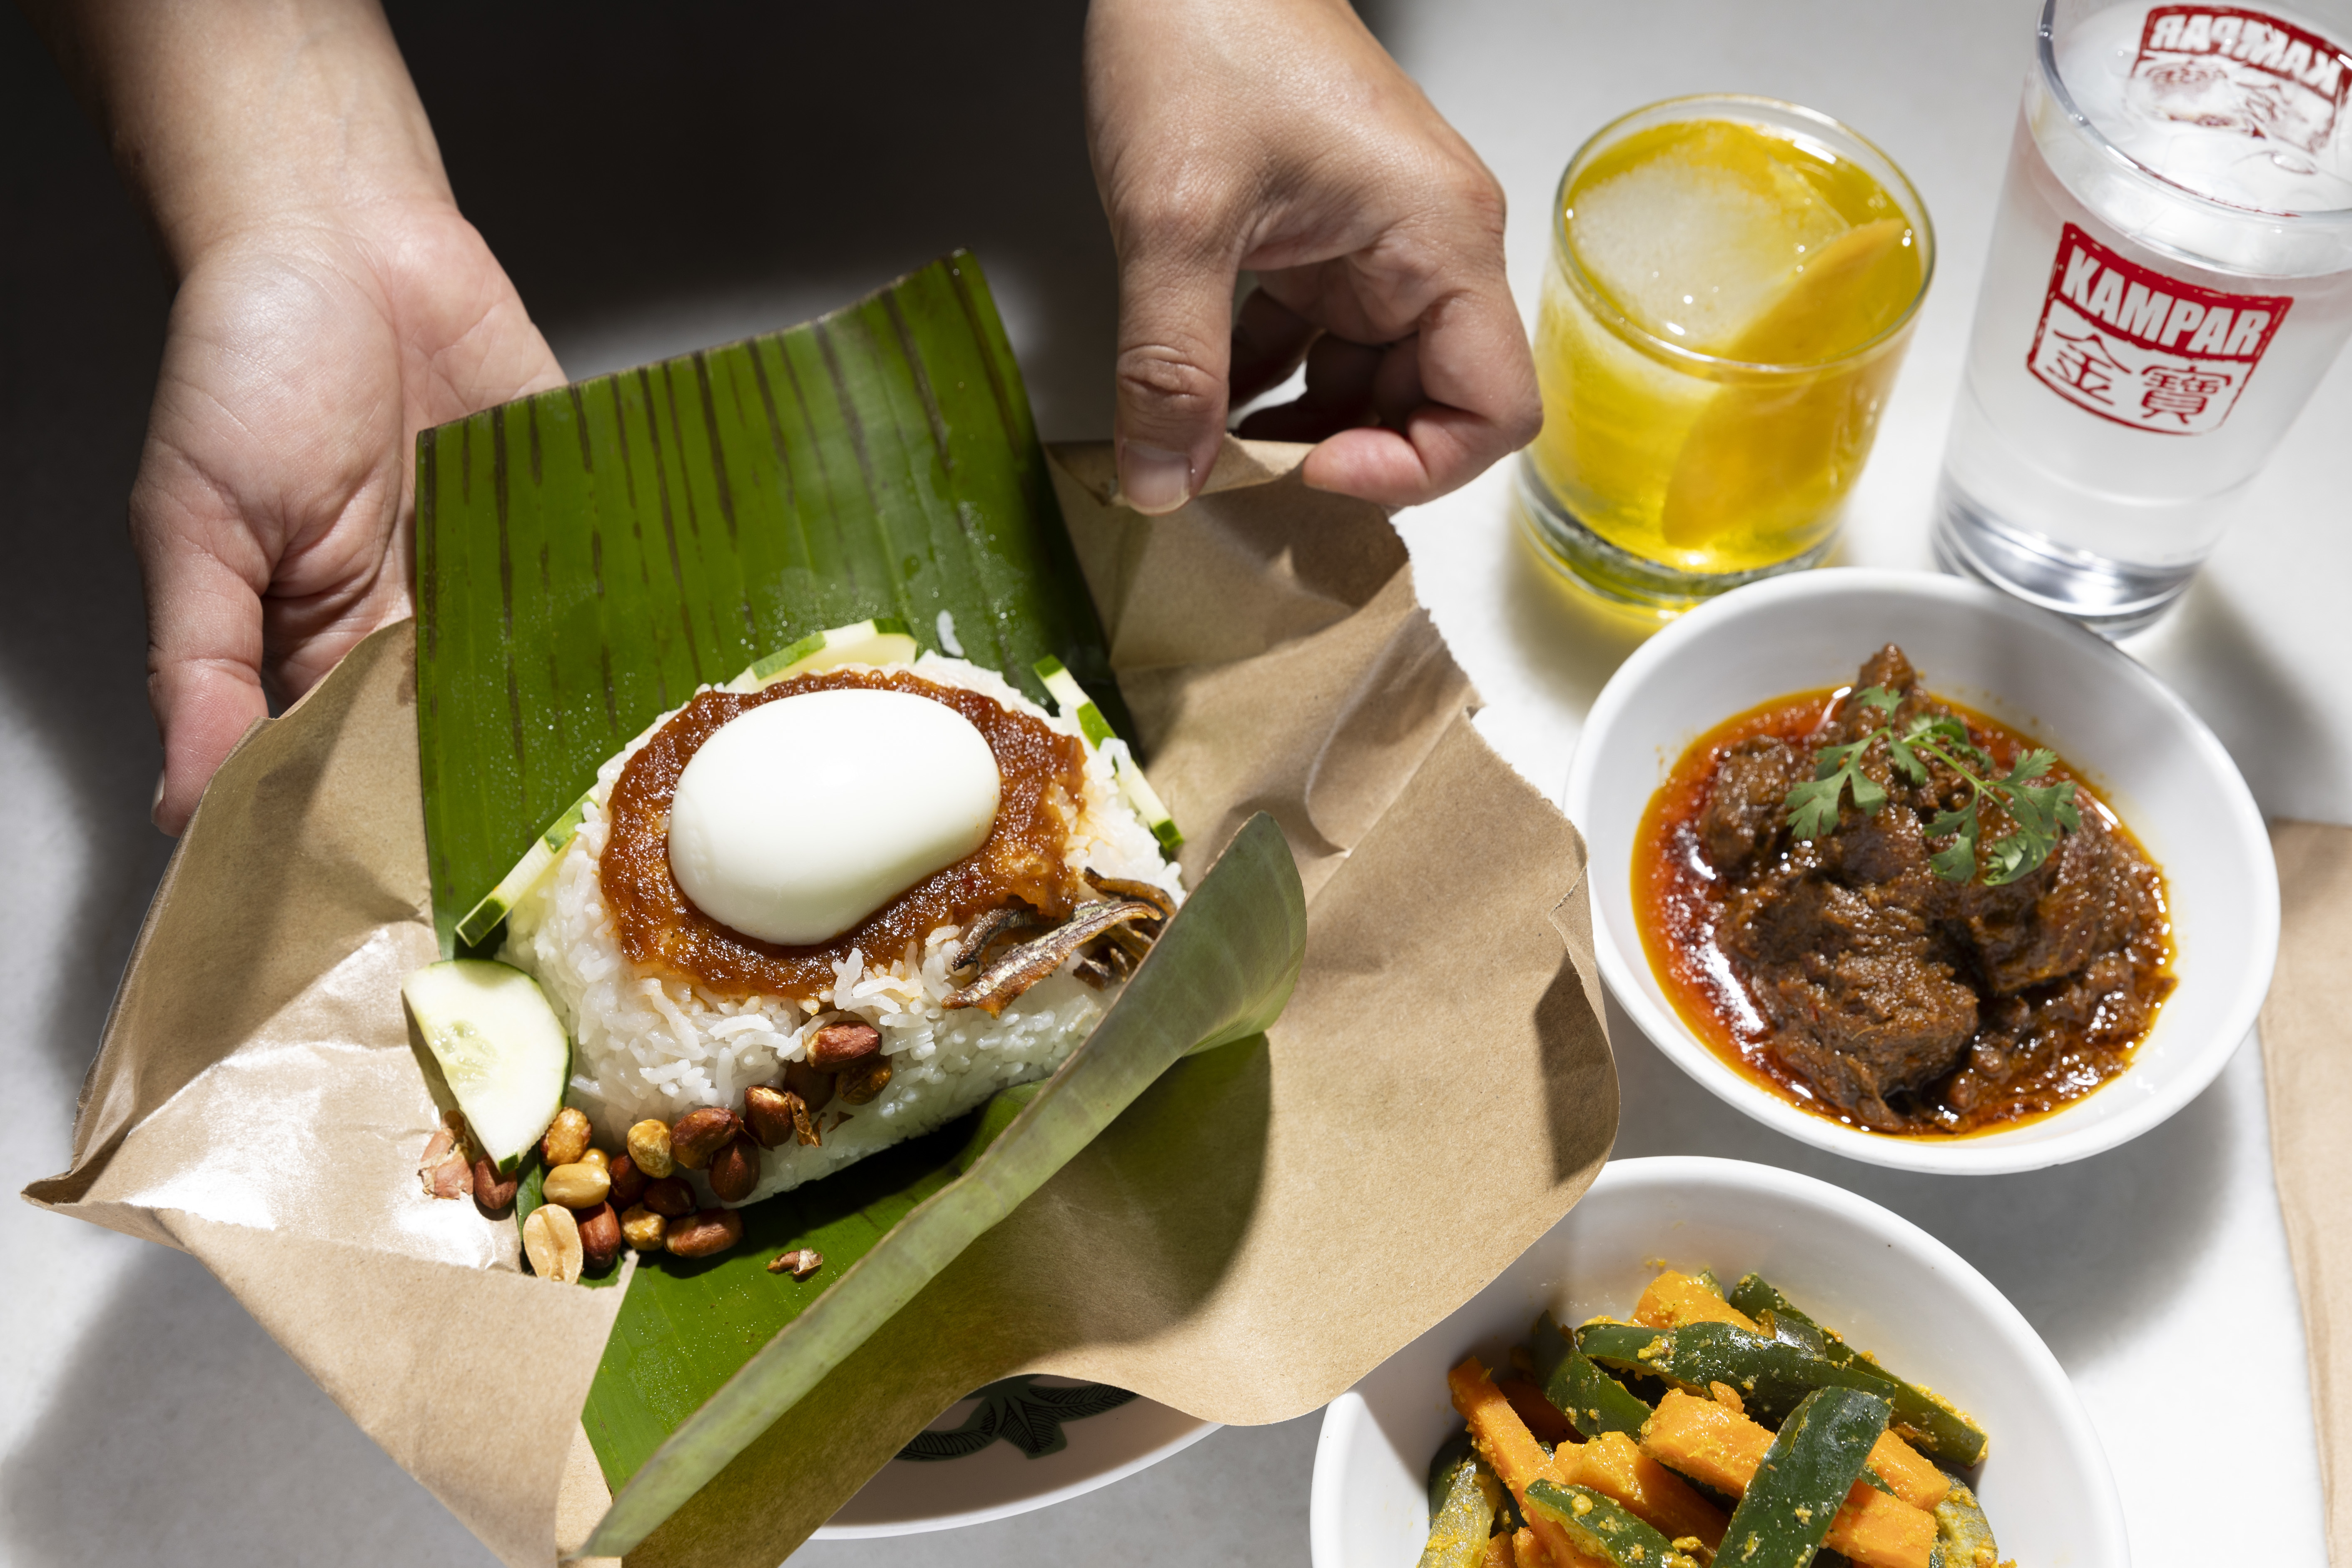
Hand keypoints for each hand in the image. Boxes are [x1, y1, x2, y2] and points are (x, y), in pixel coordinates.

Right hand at [26, 0, 563, 829]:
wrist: (336, 234)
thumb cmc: (244, 363)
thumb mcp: (190, 527)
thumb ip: (199, 666)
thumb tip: (181, 800)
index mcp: (326, 647)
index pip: (366, 770)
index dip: (402, 829)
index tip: (447, 903)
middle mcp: (422, 626)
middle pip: (476, 741)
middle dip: (514, 797)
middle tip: (561, 870)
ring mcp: (504, 576)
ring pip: (554, 682)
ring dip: (590, 728)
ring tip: (636, 801)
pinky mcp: (568, 517)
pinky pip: (613, 586)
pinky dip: (646, 627)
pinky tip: (682, 685)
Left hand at [1084, 0, 1538, 514]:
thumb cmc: (1210, 31)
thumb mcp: (1175, 218)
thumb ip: (1170, 364)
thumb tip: (1164, 479)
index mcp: (1439, 239)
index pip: (1493, 409)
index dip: (1415, 468)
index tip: (1314, 475)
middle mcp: (1428, 246)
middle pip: (1432, 405)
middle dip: (1344, 455)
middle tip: (1247, 474)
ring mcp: (1377, 244)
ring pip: (1367, 381)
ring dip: (1297, 425)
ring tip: (1212, 441)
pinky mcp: (1325, 238)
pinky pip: (1317, 341)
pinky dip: (1263, 380)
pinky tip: (1199, 392)